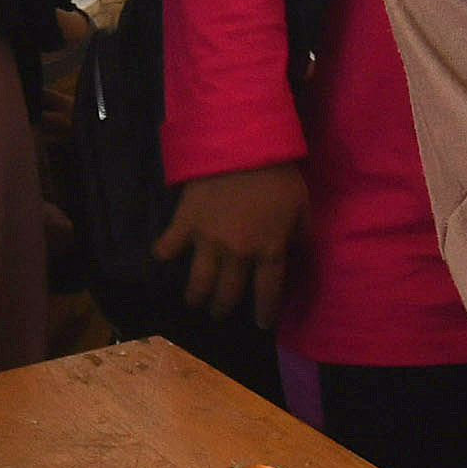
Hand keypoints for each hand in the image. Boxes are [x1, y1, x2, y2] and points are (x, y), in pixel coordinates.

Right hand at [153, 163, 307, 323]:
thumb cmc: (278, 173)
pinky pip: (169, 246)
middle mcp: (237, 254)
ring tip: (194, 300)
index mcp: (268, 250)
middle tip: (219, 313)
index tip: (260, 324)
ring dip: (196, 296)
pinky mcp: (184, 223)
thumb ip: (300, 232)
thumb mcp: (302, 204)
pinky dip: (165, 253)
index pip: (267, 293)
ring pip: (199, 282)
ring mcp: (207, 241)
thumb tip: (294, 250)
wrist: (241, 144)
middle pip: (228, 294)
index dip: (264, 312)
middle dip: (224, 308)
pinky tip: (164, 257)